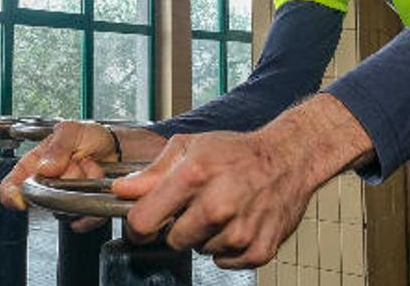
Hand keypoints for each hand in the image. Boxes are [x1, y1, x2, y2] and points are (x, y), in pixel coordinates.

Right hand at [0, 121, 164, 231]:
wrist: (116, 148)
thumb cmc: (88, 137)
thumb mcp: (71, 130)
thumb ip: (57, 146)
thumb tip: (44, 167)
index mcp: (33, 166)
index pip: (10, 188)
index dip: (11, 195)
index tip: (22, 198)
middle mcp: (45, 186)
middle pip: (43, 199)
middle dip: (64, 179)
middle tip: (76, 161)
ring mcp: (62, 200)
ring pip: (63, 210)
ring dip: (82, 186)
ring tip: (90, 167)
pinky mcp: (81, 213)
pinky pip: (82, 220)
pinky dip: (94, 205)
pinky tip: (98, 185)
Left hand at [110, 93, 371, 268]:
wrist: (288, 159)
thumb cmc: (237, 151)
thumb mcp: (190, 147)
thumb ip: (152, 172)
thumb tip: (121, 191)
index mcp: (193, 177)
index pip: (143, 222)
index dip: (138, 225)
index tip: (145, 221)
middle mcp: (216, 206)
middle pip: (171, 241)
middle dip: (178, 226)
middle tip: (196, 206)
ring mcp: (239, 231)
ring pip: (199, 251)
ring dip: (206, 236)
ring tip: (223, 210)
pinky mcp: (258, 249)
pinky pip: (224, 262)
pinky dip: (228, 248)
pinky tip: (238, 223)